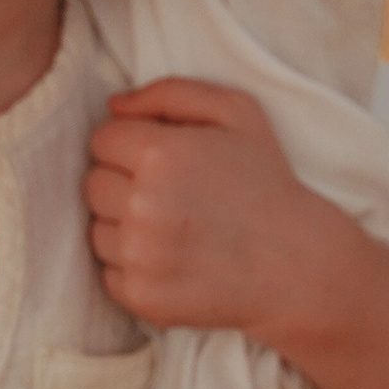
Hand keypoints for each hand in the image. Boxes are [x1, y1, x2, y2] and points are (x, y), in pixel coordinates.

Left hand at [87, 76, 317, 337]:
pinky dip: (132, 266)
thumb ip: (169, 93)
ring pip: (97, 229)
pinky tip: (172, 259)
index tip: (164, 162)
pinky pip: (108, 271)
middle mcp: (142, 205)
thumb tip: (113, 106)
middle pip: (93, 184)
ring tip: (174, 228)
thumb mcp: (236, 111)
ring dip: (124, 227)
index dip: (132, 146)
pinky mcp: (140, 296)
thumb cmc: (265, 181)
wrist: (296, 264)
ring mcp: (139, 255)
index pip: (101, 140)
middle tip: (171, 195)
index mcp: (158, 153)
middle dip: (124, 184)